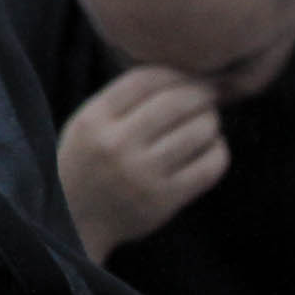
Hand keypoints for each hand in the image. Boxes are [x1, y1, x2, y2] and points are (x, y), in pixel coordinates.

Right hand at [55, 66, 227, 261]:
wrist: (76, 221)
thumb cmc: (87, 163)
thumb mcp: (88, 124)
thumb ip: (124, 100)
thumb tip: (182, 75)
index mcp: (93, 120)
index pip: (145, 79)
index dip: (176, 73)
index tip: (190, 75)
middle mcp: (116, 144)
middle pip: (176, 102)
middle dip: (202, 93)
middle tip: (210, 94)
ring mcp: (142, 174)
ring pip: (198, 132)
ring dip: (211, 121)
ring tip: (208, 122)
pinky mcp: (165, 199)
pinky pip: (209, 166)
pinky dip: (218, 151)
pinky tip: (211, 148)